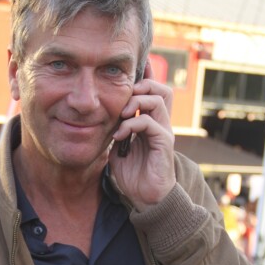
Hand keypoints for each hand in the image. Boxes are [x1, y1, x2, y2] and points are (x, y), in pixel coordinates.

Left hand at [109, 61, 175, 210]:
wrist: (145, 198)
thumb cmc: (133, 174)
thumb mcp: (118, 147)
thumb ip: (114, 130)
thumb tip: (101, 117)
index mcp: (150, 121)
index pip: (152, 91)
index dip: (144, 75)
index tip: (129, 66)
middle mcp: (160, 122)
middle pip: (161, 88)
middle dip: (141, 85)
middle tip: (123, 95)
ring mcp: (164, 132)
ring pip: (158, 99)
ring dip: (136, 102)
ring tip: (121, 114)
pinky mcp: (164, 143)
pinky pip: (151, 122)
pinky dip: (133, 124)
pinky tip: (121, 134)